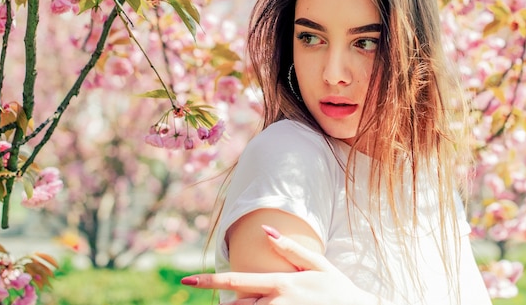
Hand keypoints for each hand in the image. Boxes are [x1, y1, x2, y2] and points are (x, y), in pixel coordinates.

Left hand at [181, 225, 379, 304]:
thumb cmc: (338, 289)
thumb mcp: (317, 263)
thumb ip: (290, 248)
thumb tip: (266, 229)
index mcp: (281, 282)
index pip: (237, 281)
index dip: (209, 281)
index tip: (186, 281)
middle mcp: (276, 302)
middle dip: (230, 304)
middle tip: (236, 294)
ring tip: (257, 302)